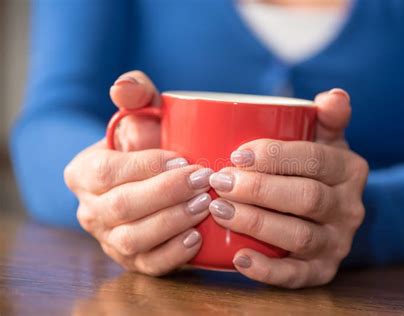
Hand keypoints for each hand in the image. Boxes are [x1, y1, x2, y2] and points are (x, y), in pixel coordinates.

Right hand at [64, 71, 212, 275]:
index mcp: (84, 172)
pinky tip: (198, 237)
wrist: (149, 178)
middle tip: (205, 180)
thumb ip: (134, 92)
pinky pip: (149, 264)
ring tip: (206, 205)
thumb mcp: (141, 112)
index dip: (147, 166)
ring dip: (173, 222)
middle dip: (167, 193)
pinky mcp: (132, 260)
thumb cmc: (148, 141)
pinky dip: (174, 254)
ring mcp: (109, 238)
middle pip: (124, 206)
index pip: (109, 171)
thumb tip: (123, 88)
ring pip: (134, 239)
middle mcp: (90, 209)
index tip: (184, 159)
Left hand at [208, 89, 368, 287]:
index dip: (275, 156)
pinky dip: (268, 271)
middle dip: (259, 190)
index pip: (314, 159)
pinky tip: (239, 258)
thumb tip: (334, 96)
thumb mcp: (325, 140)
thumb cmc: (313, 168)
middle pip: (306, 198)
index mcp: (349, 169)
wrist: (329, 211)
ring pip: (299, 237)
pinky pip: (298, 276)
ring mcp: (337, 243)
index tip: (236, 154)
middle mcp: (349, 208)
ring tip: (218, 210)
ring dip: (257, 223)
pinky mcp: (322, 271)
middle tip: (219, 181)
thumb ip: (328, 117)